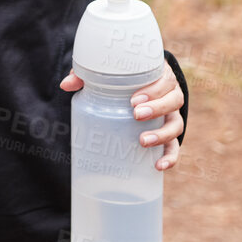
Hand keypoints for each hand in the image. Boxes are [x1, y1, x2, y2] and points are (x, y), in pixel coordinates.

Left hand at [59, 66, 183, 170]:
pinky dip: (170, 157)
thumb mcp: (110, 75)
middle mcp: (170, 95)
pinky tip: (158, 166)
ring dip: (162, 134)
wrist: (143, 89)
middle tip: (136, 114)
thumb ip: (87, 77)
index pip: (163, 80)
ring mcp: (172, 116)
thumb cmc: (126, 79)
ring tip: (143, 141)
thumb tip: (65, 85)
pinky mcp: (170, 134)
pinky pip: (175, 147)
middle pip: (173, 101)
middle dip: (157, 108)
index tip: (134, 99)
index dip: (153, 89)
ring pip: (176, 125)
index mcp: (160, 77)